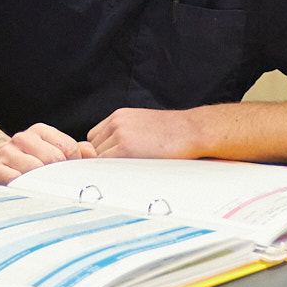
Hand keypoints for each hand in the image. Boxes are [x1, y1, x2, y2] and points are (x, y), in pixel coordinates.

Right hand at [0, 122, 91, 185]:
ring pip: (36, 170)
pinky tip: (28, 192)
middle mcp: (22, 138)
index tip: (69, 175)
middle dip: (60, 176)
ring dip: (43, 184)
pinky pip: (16, 181)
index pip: (69, 148)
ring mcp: (7, 153)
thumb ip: (78, 152)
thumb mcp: (55, 153)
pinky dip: (25, 189)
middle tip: (57, 186)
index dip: (74, 165)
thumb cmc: (33, 164)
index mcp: (39, 131)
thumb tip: (92, 155)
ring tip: (43, 190)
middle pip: (54, 159)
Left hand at [86, 108, 204, 160]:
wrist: (191, 130)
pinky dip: (111, 170)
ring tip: (131, 167)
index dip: (102, 151)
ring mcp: (120, 134)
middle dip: (105, 158)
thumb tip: (108, 153)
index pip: (94, 138)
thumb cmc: (173, 132)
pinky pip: (105, 163)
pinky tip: (129, 171)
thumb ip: (124, 134)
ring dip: (110, 165)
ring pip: (98, 157)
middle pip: (94, 148)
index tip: (114, 159)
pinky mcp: (125, 148)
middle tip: (124, 166)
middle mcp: (117, 122)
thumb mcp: (143, 125)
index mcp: (120, 116)